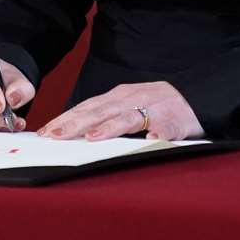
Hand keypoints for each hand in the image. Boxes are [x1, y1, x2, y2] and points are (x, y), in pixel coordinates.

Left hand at [38, 81, 201, 141]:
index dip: (65, 119)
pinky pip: (165, 129)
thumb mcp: (126, 105)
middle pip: (99, 112)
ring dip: (110, 128)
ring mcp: (153, 109)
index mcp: (117, 97)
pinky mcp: (174, 121)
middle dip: (75, 124)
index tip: (45, 131)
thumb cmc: (155, 105)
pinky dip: (157, 135)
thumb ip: (104, 115)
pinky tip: (149, 142)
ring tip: (92, 138)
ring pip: (128, 118)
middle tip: (55, 136)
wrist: (195, 97)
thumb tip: (73, 131)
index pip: (85, 108)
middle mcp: (131, 100)